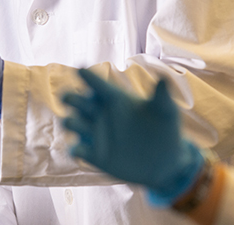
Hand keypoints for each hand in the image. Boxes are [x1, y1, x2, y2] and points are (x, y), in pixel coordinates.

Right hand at [61, 69, 204, 204]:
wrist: (166, 163)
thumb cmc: (166, 130)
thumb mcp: (166, 112)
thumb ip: (162, 96)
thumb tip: (164, 78)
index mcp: (115, 99)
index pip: (98, 85)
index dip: (89, 77)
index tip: (81, 70)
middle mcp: (101, 114)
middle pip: (77, 101)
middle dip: (70, 98)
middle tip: (67, 97)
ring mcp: (96, 134)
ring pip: (73, 123)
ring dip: (70, 122)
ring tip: (71, 122)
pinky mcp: (96, 156)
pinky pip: (79, 150)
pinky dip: (75, 149)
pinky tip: (76, 150)